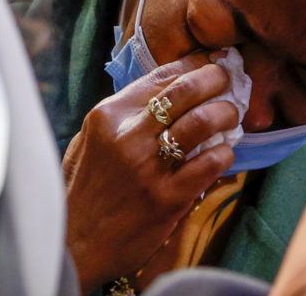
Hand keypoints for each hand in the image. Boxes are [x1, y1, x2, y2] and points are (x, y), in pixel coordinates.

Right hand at [62, 52, 238, 290]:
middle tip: (230, 78)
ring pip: (202, 122)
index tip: (213, 61)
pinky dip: (226, 152)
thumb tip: (170, 88)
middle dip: (216, 78)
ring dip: (225, 112)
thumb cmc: (84, 189)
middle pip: (185, 90)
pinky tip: (226, 151)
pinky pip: (210, 163)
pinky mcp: (167, 198)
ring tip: (232, 113)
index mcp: (108, 116)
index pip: (160, 76)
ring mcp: (148, 168)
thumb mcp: (91, 140)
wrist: (74, 245)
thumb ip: (126, 114)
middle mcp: (128, 136)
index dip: (194, 64)